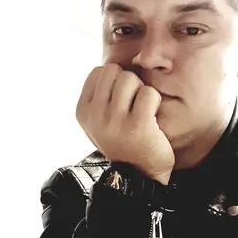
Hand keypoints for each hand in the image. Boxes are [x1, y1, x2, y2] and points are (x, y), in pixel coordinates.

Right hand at [76, 64, 174, 184]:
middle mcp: (95, 116)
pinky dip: (155, 102)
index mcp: (83, 111)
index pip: (99, 71)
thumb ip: (99, 94)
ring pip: (131, 79)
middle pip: (115, 71)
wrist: (140, 175)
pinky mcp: (138, 126)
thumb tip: (109, 62)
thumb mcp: (100, 120)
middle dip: (129, 83)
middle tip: (133, 106)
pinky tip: (152, 119)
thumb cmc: (124, 141)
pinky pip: (149, 93)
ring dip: (142, 91)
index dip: (115, 80)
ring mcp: (115, 122)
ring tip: (142, 112)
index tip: (120, 102)